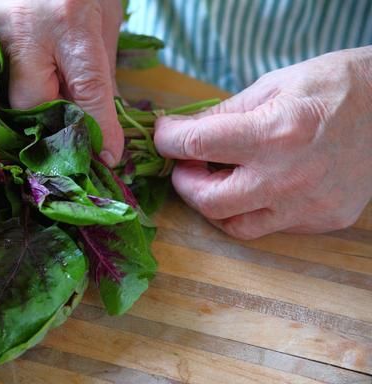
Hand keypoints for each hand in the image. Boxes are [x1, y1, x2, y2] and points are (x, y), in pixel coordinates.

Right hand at [0, 0, 124, 165]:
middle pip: (29, 103)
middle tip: (69, 128)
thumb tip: (101, 122)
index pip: (86, 90)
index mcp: (69, 20)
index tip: (109, 157)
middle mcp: (23, 29)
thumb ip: (101, 71)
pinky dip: (10, 85)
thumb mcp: (107, 16)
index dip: (99, 129)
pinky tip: (25, 86)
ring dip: (28, 105)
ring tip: (47, 106)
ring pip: (3, 93)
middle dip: (50, 123)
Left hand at [154, 47, 371, 238]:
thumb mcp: (271, 86)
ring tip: (218, 180)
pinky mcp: (323, 220)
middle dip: (185, 183)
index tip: (164, 135)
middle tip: (186, 166)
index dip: (168, 140)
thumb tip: (185, 131)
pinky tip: (256, 187)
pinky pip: (270, 226)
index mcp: (274, 133)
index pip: (196, 145)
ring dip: (214, 205)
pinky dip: (252, 209)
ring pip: (235, 225)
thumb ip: (224, 114)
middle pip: (208, 201)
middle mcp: (288, 177)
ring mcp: (307, 205)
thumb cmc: (330, 87)